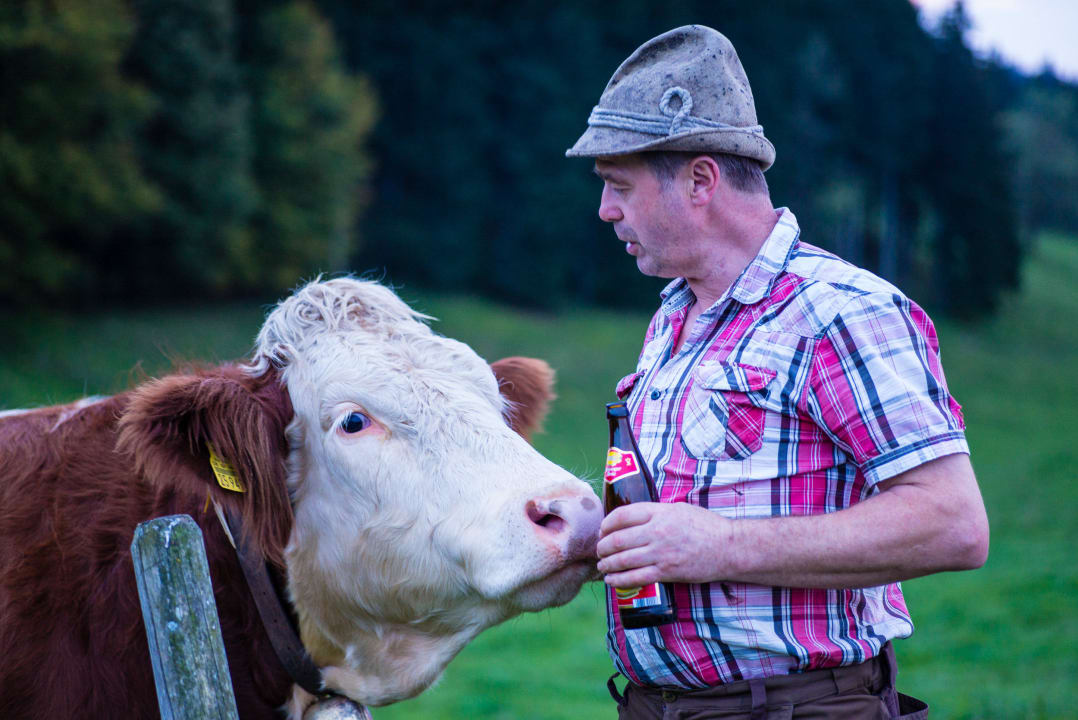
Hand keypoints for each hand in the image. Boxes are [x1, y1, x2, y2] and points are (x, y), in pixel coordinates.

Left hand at [595, 502, 731, 587]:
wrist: (728, 547)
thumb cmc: (705, 526)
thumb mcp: (679, 509)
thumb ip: (655, 512)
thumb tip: (633, 518)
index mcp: (659, 512)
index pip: (622, 515)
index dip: (606, 523)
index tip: (603, 530)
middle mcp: (657, 531)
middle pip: (617, 539)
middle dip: (603, 546)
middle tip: (599, 550)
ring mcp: (661, 553)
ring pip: (623, 559)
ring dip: (607, 564)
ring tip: (602, 565)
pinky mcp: (666, 572)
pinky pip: (636, 577)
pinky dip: (619, 580)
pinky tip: (611, 580)